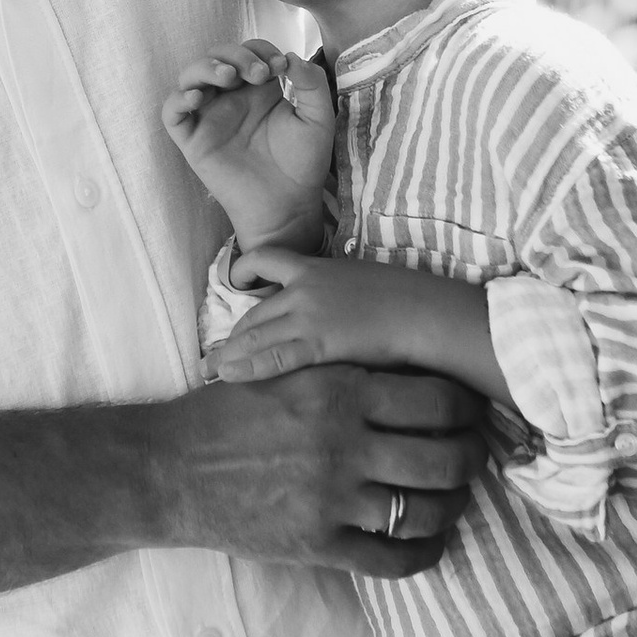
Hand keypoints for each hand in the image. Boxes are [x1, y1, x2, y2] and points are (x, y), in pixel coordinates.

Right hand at [154, 364, 488, 579]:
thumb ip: (343, 372)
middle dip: (472, 459)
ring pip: (427, 510)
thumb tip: (407, 369)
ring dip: (452, 507)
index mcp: (338, 391)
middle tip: (472, 457)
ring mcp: (332, 499)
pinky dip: (423, 554)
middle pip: (446, 457)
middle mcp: (343, 444)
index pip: (438, 400)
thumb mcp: (285, 371)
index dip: (466, 408)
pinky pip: (393, 559)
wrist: (168, 469)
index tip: (469, 413)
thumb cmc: (226, 414)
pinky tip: (428, 543)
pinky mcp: (317, 544)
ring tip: (452, 499)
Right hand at [162, 41, 335, 253]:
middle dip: (235, 55)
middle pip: (217, 57)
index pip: (248, 52)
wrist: (289, 205)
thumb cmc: (303, 164)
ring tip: (228, 77)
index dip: (260, 50)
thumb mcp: (318, 119)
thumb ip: (311, 84)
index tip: (280, 67)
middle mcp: (231, 98)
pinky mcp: (193, 140)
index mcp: (259, 90)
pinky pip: (172, 113)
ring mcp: (210, 118)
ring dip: (205, 67)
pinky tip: (197, 98)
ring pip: (190, 77)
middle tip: (258, 73)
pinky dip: (178, 99)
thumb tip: (289, 56)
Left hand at [203, 248, 490, 394]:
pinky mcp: (318, 341)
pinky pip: (274, 355)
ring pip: (256, 333)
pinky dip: (248, 366)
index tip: (234, 287)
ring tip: (211, 371)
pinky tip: (230, 376)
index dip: (243, 273)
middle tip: (214, 355)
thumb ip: (336, 290)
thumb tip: (330, 307)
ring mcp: (309, 314)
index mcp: (315, 266)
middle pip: (254, 310)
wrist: (425, 312)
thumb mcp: (361, 280)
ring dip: (231, 354)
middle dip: (233, 334)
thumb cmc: (406, 298)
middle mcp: (304, 287)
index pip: (265, 260)